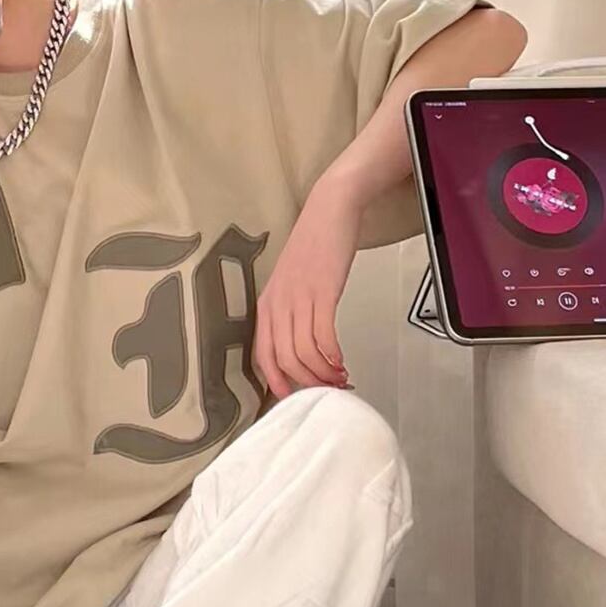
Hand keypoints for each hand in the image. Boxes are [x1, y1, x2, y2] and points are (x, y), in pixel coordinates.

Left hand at [253, 175, 363, 398]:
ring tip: (341, 378)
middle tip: (327, 389)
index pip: (263, 355)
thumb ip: (292, 310)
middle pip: (285, 360)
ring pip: (304, 352)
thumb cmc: (314, 245)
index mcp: (267, 304)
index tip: (294, 396)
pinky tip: (342, 362)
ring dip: (323, 373)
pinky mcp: (322, 292)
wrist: (330, 209)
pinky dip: (332, 356)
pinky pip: (323, 335)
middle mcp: (278, 304)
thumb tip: (302, 345)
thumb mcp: (292, 282)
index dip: (277, 381)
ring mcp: (299, 298)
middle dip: (307, 382)